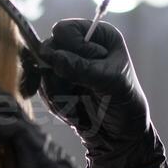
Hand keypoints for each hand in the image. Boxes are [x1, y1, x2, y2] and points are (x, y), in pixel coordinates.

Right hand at [20, 19, 167, 167]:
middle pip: (48, 50)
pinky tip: (74, 113)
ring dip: (58, 94)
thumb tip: (49, 55)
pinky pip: (42, 91)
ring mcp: (68, 67)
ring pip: (42, 72)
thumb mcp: (110, 83)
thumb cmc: (125, 105)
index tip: (87, 69)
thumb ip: (80, 68)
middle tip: (77, 92)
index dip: (69, 48)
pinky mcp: (59, 86)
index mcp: (100, 37)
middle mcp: (81, 48)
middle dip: (58, 75)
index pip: (66, 30)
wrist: (121, 137)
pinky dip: (56, 105)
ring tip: (79, 106)